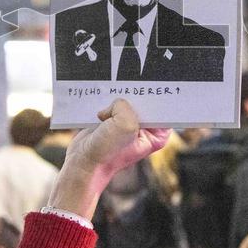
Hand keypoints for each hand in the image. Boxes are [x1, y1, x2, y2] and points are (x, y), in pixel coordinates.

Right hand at [48, 100, 169, 219]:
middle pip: (145, 101)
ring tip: (109, 106)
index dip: (158, 96)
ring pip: (127, 100)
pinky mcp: (114, 120)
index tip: (152, 84)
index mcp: (157, 134)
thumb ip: (125, 106)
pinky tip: (100, 111)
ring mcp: (129, 124)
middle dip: (135, 95)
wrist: (83, 162)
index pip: (164, 108)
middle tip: (127, 89)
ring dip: (118, 99)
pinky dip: (106, 103)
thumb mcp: (125, 125)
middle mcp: (145, 129)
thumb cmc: (107, 153)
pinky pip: (113, 103)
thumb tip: (115, 102)